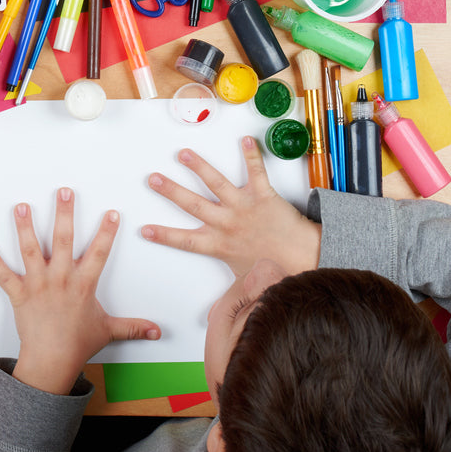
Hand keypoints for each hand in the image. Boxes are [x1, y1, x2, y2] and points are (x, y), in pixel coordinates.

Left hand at [0, 188, 159, 395]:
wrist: (52, 361)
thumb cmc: (77, 344)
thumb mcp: (108, 330)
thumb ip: (133, 327)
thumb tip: (157, 331)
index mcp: (83, 284)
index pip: (99, 253)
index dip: (106, 232)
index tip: (111, 213)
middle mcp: (60, 279)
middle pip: (63, 240)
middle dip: (64, 214)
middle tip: (64, 191)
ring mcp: (38, 284)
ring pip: (31, 250)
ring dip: (25, 227)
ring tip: (22, 207)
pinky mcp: (19, 294)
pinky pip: (4, 276)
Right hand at [141, 137, 321, 276]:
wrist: (306, 260)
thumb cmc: (277, 271)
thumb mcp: (245, 283)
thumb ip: (229, 289)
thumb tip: (217, 312)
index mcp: (219, 245)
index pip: (184, 241)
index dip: (163, 235)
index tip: (144, 229)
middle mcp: (227, 223)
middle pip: (192, 204)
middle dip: (170, 190)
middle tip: (153, 178)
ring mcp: (244, 207)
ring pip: (216, 183)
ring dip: (198, 166)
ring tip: (183, 153)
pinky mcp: (264, 196)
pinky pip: (256, 172)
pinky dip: (251, 154)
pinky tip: (245, 139)